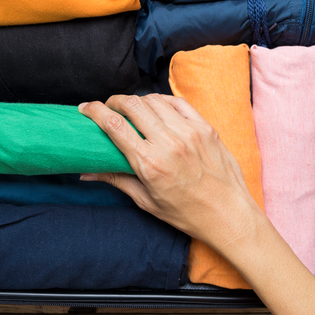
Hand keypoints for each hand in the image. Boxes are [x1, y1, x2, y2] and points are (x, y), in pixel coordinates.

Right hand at [80, 94, 314, 314]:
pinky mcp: (205, 128)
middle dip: (115, 101)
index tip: (85, 108)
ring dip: (138, 100)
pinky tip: (156, 107)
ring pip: (154, 100)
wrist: (229, 214)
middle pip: (133, 105)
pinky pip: (178, 102)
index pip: (114, 125)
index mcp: (149, 163)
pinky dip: (162, 100)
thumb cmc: (187, 214)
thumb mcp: (147, 201)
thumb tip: (86, 172)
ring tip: (131, 108)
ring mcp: (189, 132)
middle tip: (108, 107)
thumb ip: (117, 180)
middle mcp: (168, 143)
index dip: (95, 111)